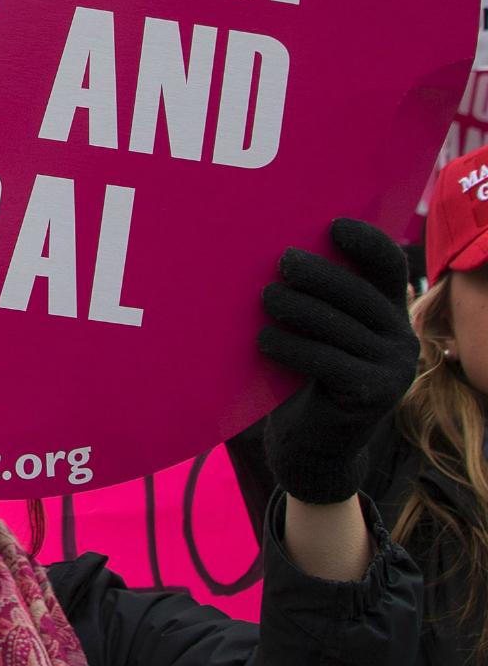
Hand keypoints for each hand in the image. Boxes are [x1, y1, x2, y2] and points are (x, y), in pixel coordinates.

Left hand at [260, 218, 419, 504]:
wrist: (314, 439)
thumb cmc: (306, 369)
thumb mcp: (318, 329)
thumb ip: (316, 296)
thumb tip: (275, 251)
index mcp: (390, 311)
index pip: (388, 266)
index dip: (366, 241)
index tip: (333, 225)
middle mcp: (401, 337)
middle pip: (358, 293)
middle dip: (318, 273)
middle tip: (283, 263)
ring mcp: (392, 368)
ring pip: (339, 326)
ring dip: (297, 308)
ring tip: (267, 298)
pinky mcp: (372, 395)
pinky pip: (327, 361)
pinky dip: (291, 346)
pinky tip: (265, 340)